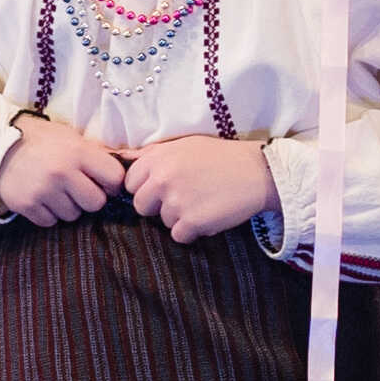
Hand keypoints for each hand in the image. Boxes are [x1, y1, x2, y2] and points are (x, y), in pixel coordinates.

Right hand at [0, 113, 125, 225]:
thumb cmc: (39, 140)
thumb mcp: (69, 137)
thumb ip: (93, 153)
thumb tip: (122, 172)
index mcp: (78, 152)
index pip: (115, 179)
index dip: (112, 183)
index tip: (103, 182)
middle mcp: (63, 172)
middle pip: (96, 203)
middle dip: (90, 198)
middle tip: (77, 188)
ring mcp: (44, 191)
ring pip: (73, 215)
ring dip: (68, 206)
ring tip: (55, 191)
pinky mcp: (28, 205)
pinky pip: (51, 222)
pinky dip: (48, 213)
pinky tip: (41, 198)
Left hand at [125, 133, 280, 242]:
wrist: (258, 172)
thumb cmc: (220, 157)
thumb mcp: (184, 145)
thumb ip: (152, 154)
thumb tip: (121, 157)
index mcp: (157, 158)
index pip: (131, 183)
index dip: (147, 188)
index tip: (165, 188)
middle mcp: (162, 179)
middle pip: (141, 206)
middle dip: (158, 206)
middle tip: (184, 198)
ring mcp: (176, 201)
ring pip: (163, 221)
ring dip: (180, 218)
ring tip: (203, 202)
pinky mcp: (191, 222)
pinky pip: (179, 235)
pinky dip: (193, 231)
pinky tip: (209, 214)